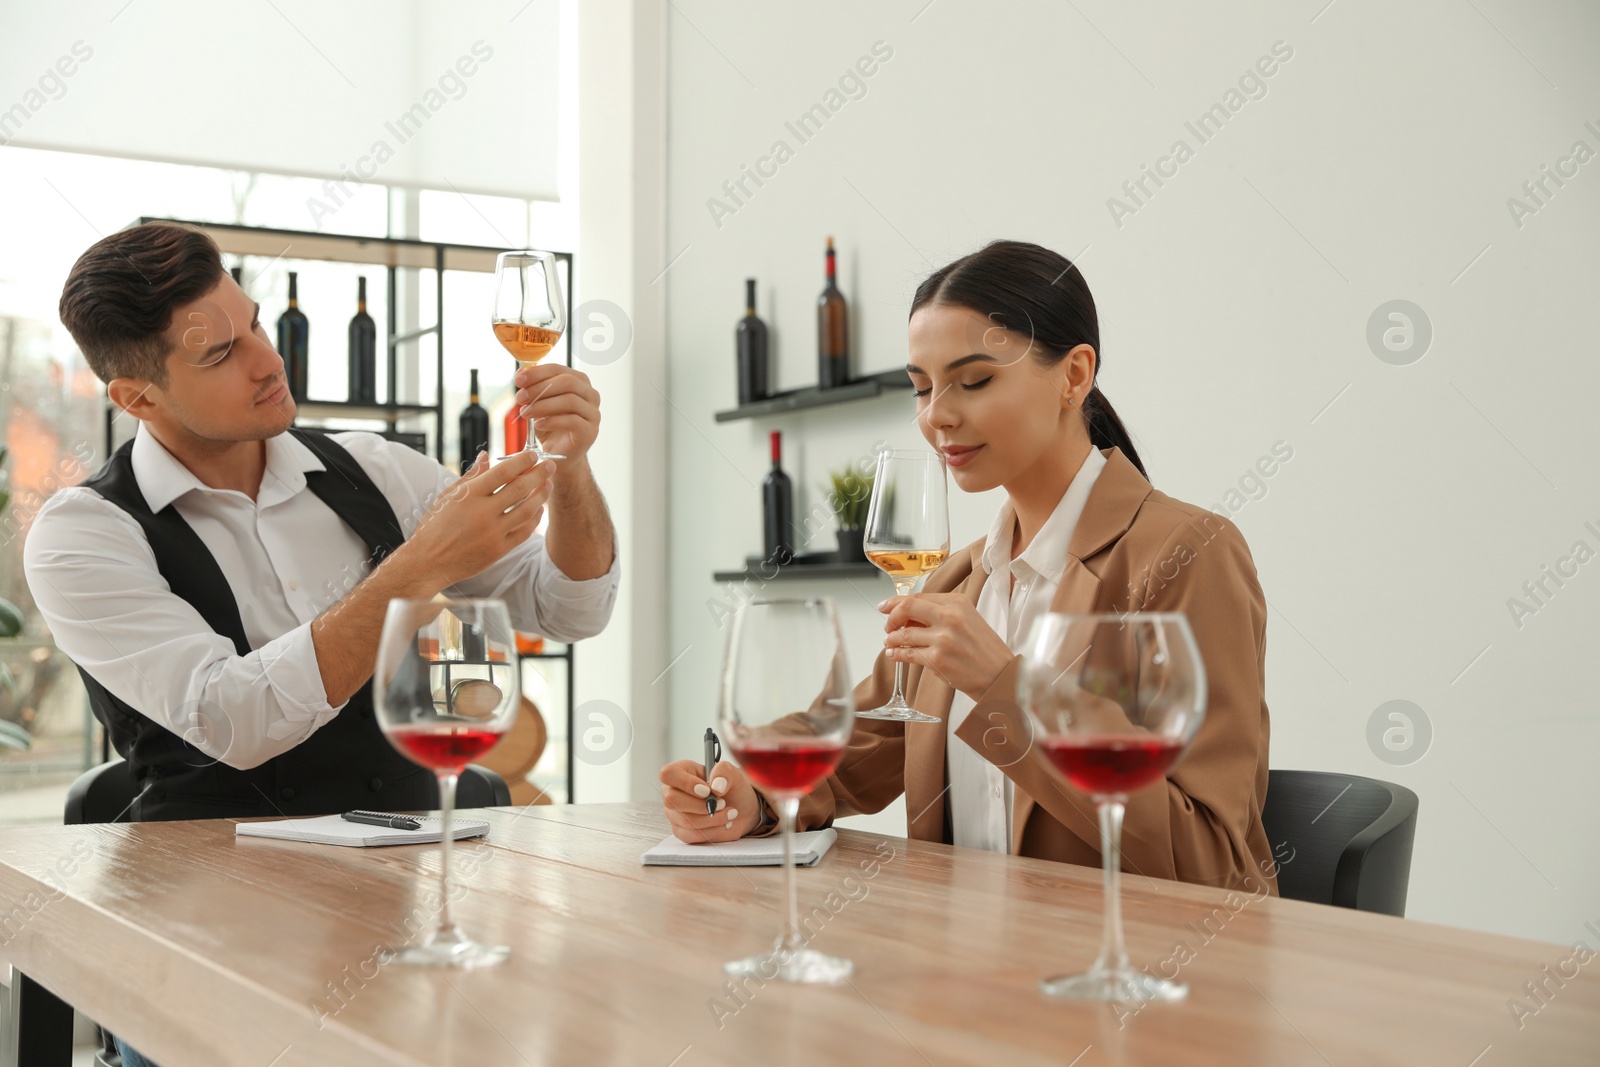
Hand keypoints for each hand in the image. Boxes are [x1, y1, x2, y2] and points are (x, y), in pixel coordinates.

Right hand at [400, 450, 552, 588]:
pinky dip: (535, 519)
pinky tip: (538, 509)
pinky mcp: (499, 550)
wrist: (428, 562)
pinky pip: (524, 531)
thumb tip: (486, 456)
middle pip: (520, 488)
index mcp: (469, 496)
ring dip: (541, 495)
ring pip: (527, 510)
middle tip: (550, 465)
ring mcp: (493, 533)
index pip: (502, 472)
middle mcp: (483, 513)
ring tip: (548, 485)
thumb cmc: (435, 526)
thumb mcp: (448, 496)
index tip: (532, 455)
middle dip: (539, 474)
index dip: (521, 461)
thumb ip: (471, 476)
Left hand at [516, 364, 600, 464]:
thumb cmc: (551, 426)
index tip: (518, 380)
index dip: (537, 372)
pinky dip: (552, 421)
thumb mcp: (539, 403)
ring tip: (525, 413)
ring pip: (570, 401)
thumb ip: (533, 387)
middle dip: (540, 388)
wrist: (561, 454)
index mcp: (579, 382)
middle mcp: (591, 395)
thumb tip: (521, 372)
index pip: (559, 369)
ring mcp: (593, 414)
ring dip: (543, 405)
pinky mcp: (590, 432)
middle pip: (567, 382)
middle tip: (520, 398)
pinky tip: (538, 425)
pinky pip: (572, 421)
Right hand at [658, 759, 761, 842]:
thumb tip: (716, 787)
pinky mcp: (682, 831)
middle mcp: (673, 791)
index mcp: (682, 771)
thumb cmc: (733, 788)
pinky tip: (724, 824)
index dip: (686, 783)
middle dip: (702, 805)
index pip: (667, 774)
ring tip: (729, 813)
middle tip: (722, 803)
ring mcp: (674, 813)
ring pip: (685, 820)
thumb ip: (724, 772)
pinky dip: (713, 831)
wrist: (742, 809)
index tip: (707, 791)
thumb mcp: (734, 773)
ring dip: (713, 819)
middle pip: (672, 800)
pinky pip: (692, 835)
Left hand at [880, 593, 1014, 699]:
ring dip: (892, 638)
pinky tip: (893, 653)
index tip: (885, 606)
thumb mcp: (968, 619)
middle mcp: (950, 617)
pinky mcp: (937, 659)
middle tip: (888, 626)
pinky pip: (908, 653)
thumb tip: (908, 613)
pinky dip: (896, 653)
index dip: (896, 602)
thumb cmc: (984, 650)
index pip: (918, 597)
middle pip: (906, 608)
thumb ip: (941, 612)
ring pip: (904, 633)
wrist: (1000, 675)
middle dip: (891, 617)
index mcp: (957, 602)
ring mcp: (943, 638)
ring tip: (890, 642)